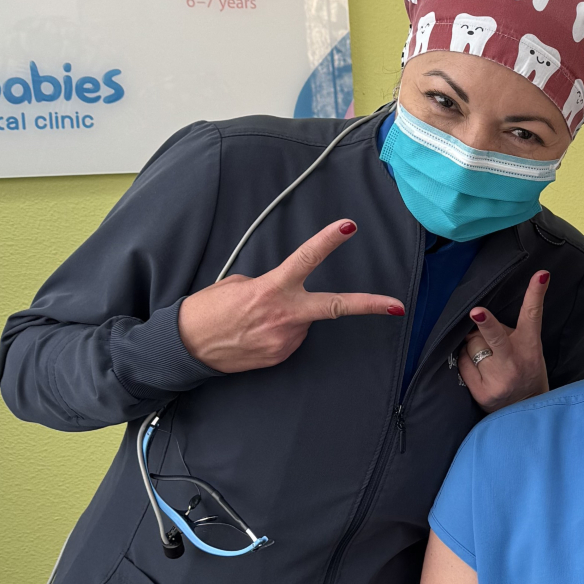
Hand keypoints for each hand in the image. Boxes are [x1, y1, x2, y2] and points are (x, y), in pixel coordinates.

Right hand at [177, 221, 403, 373]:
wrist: (187, 347)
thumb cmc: (207, 310)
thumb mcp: (237, 285)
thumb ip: (269, 285)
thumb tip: (285, 293)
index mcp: (272, 288)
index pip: (305, 259)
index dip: (328, 241)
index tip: (348, 227)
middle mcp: (284, 315)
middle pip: (336, 307)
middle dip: (369, 306)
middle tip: (397, 306)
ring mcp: (284, 340)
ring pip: (302, 322)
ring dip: (288, 318)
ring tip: (255, 321)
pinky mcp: (280, 357)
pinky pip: (290, 339)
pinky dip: (278, 334)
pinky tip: (255, 335)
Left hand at [459, 271, 551, 412]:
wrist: (524, 410)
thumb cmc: (525, 373)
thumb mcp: (530, 352)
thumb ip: (511, 334)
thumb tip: (478, 319)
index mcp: (530, 347)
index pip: (533, 316)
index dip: (536, 294)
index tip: (541, 276)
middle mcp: (514, 363)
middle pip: (495, 337)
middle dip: (485, 323)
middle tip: (476, 312)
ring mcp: (498, 380)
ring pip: (472, 346)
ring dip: (472, 345)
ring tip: (485, 357)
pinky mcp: (482, 393)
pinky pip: (462, 363)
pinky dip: (464, 361)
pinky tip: (476, 369)